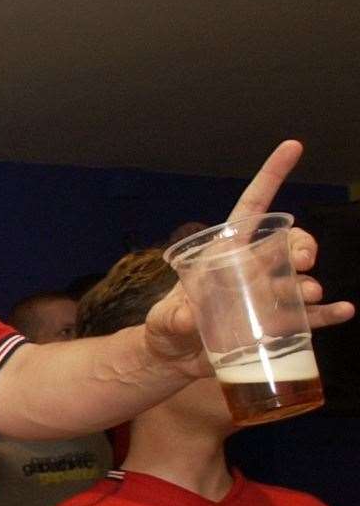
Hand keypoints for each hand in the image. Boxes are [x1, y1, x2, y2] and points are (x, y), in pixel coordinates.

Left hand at [141, 141, 353, 374]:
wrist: (174, 359)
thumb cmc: (167, 326)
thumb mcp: (163, 319)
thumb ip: (173, 317)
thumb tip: (189, 317)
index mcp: (225, 253)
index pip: (252, 207)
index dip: (271, 176)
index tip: (292, 147)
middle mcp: (252, 268)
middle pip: (287, 243)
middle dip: (302, 244)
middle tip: (303, 259)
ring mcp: (267, 295)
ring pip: (300, 278)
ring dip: (310, 283)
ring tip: (310, 294)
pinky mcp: (275, 324)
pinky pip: (309, 315)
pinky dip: (328, 312)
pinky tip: (343, 311)